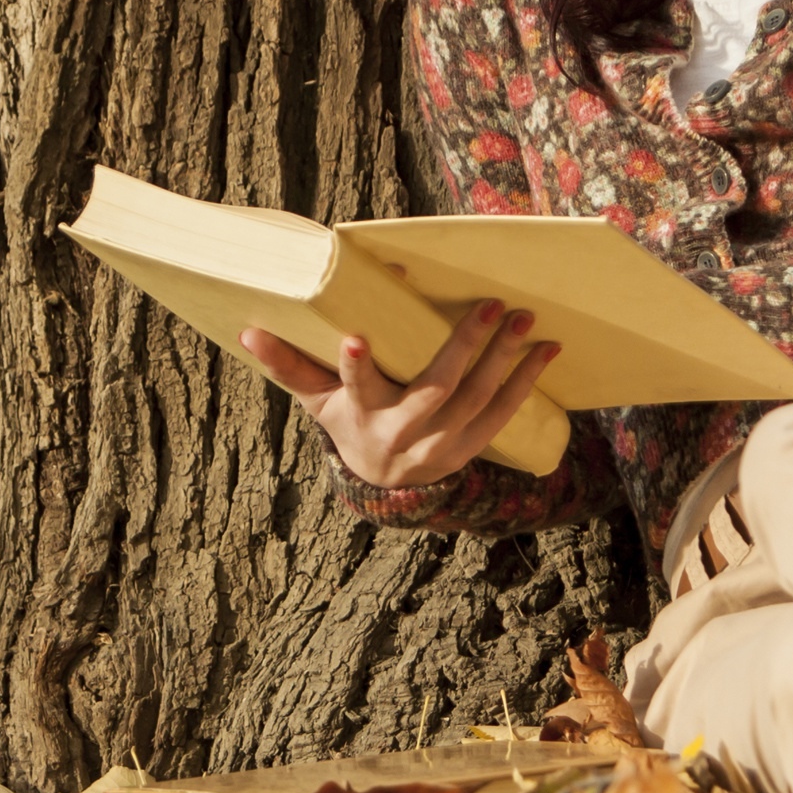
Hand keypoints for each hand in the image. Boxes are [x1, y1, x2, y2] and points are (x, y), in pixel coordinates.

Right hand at [239, 300, 559, 488]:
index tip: (353, 340)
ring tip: (523, 319)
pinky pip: (502, 414)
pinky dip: (526, 382)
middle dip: (464, 348)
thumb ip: (288, 364)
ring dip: (504, 359)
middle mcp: (401, 434)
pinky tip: (545, 352)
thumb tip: (246, 329)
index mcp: (359, 415)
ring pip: (476, 400)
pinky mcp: (468, 448)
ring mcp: (439, 445)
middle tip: (490, 307)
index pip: (354, 388)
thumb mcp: (316, 400)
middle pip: (434, 390)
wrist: (381, 485)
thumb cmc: (346, 424)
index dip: (354, 367)